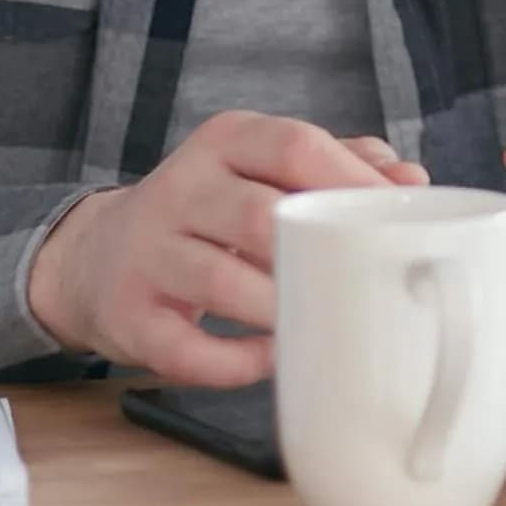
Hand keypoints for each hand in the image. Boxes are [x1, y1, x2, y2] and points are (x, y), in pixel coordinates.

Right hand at [26, 113, 425, 383]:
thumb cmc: (209, 213)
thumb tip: (412, 182)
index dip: (351, 181)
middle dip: (315, 253)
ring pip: (221, 282)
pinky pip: (185, 348)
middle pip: (258, 215)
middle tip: (362, 283)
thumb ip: (337, 166)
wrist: (94, 256)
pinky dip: (236, 362)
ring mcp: (147, 253)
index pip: (293, 145)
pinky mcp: (127, 315)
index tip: (397, 218)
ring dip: (280, 310)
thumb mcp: (262, 170)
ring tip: (321, 325)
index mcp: (225, 143)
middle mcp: (179, 188)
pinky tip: (272, 359)